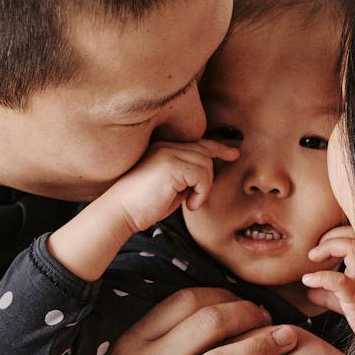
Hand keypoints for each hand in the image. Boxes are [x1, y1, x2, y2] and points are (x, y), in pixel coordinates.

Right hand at [46, 288, 297, 354]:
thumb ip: (145, 340)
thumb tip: (179, 319)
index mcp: (136, 341)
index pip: (186, 301)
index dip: (222, 296)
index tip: (243, 304)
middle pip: (210, 322)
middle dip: (249, 314)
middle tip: (272, 319)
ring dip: (260, 346)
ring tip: (288, 341)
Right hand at [104, 138, 237, 234]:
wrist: (119, 212)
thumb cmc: (143, 206)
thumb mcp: (171, 187)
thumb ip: (188, 177)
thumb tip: (209, 175)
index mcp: (164, 148)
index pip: (198, 142)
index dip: (218, 147)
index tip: (234, 154)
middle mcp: (166, 146)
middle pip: (205, 152)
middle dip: (211, 176)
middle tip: (198, 199)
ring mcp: (168, 153)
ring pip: (206, 163)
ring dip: (204, 188)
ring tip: (189, 203)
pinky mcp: (171, 165)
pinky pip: (202, 174)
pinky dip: (201, 192)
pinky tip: (188, 205)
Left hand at [302, 226, 354, 354]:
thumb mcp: (348, 300)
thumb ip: (330, 293)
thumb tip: (310, 292)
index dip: (335, 235)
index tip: (320, 248)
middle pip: (353, 234)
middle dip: (330, 237)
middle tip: (314, 252)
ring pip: (351, 248)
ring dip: (328, 248)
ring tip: (313, 258)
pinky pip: (338, 281)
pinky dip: (320, 277)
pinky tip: (308, 280)